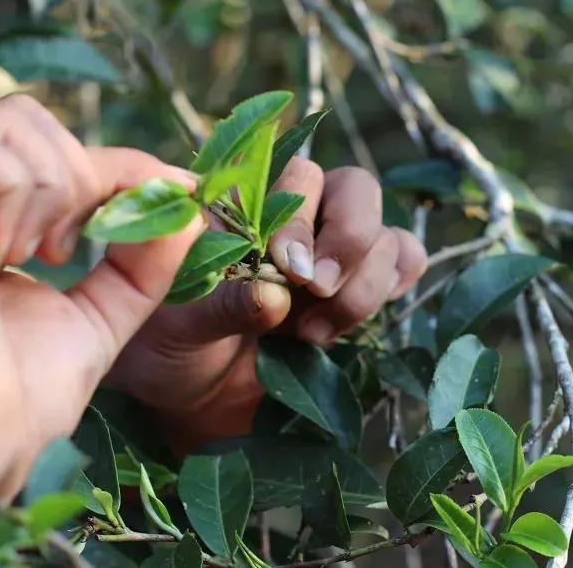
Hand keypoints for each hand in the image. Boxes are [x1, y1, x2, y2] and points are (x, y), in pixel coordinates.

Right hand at [0, 95, 202, 562]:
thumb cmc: (18, 399)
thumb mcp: (99, 317)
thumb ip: (139, 265)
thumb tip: (186, 209)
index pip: (50, 152)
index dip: (123, 165)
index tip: (178, 191)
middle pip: (29, 121)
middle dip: (89, 172)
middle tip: (79, 245)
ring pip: (11, 123)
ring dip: (59, 185)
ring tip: (47, 255)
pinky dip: (29, 192)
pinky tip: (19, 255)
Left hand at [109, 158, 426, 451]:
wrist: (189, 396)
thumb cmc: (167, 345)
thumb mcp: (178, 325)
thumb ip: (221, 304)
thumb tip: (275, 296)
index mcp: (244, 204)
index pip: (294, 175)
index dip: (300, 218)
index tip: (289, 271)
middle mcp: (297, 215)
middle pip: (355, 189)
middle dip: (348, 242)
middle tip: (318, 292)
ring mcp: (335, 250)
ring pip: (385, 234)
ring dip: (363, 286)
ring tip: (314, 334)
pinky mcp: (361, 285)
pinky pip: (405, 260)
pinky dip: (395, 284)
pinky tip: (352, 319)